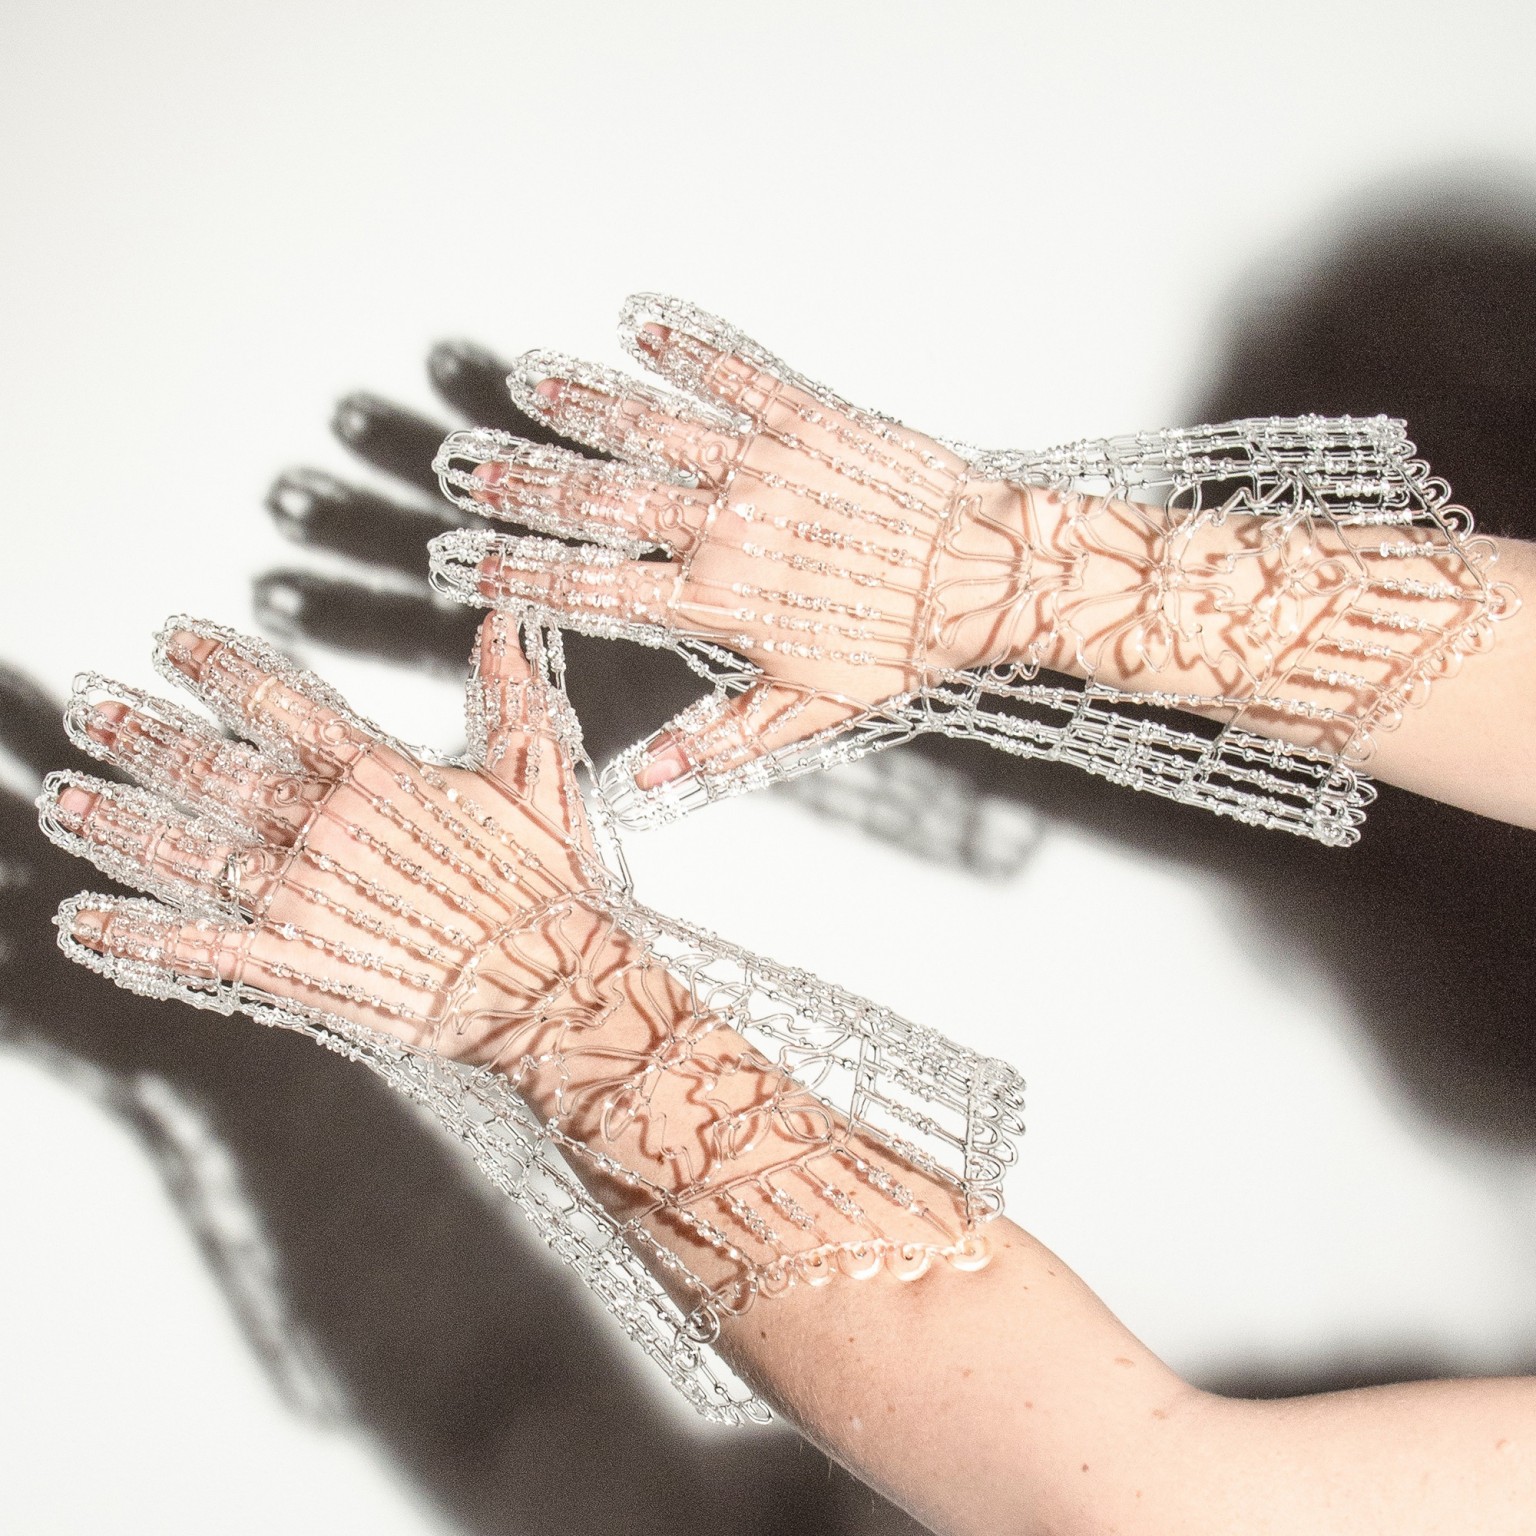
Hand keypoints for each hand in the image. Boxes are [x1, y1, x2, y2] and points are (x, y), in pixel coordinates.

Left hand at [40, 612, 1020, 1406]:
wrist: (554, 990)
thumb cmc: (551, 893)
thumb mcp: (541, 778)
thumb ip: (511, 696)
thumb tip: (500, 624)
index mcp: (380, 779)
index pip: (280, 703)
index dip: (218, 667)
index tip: (171, 640)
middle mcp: (325, 832)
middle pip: (212, 772)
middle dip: (140, 734)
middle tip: (86, 704)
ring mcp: (302, 904)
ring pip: (186, 851)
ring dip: (117, 820)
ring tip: (64, 793)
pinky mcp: (294, 971)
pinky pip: (196, 948)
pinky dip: (133, 934)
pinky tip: (84, 918)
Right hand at [432, 296, 1057, 814]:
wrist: (988, 577)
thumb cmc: (901, 648)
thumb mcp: (808, 713)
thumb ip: (720, 742)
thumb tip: (646, 782)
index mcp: (719, 603)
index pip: (598, 587)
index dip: (525, 573)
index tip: (466, 559)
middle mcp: (728, 528)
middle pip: (605, 501)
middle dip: (526, 484)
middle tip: (466, 465)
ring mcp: (766, 466)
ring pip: (657, 429)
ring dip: (586, 405)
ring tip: (529, 382)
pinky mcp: (810, 421)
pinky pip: (738, 375)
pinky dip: (688, 348)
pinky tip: (641, 322)